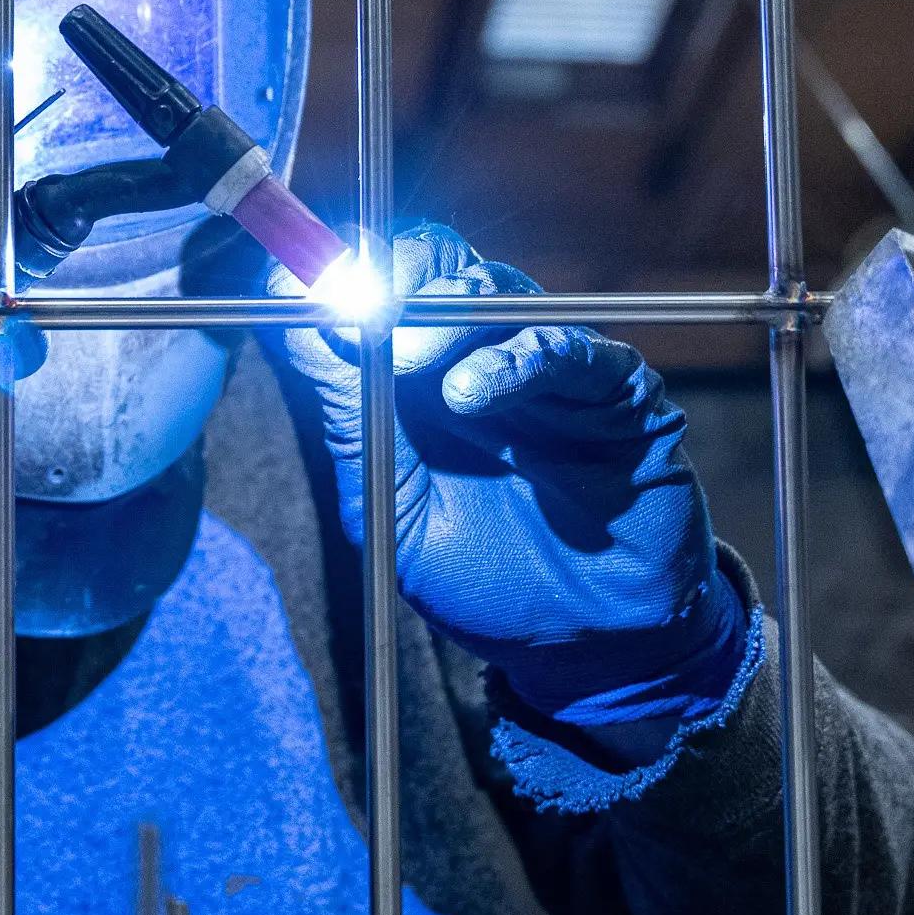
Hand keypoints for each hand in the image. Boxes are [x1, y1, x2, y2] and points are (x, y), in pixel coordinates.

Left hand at [279, 227, 750, 739]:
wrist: (589, 647)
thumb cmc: (488, 581)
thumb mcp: (392, 508)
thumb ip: (351, 419)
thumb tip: (294, 328)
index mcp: (420, 379)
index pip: (378, 288)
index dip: (337, 277)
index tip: (295, 292)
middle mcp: (484, 355)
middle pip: (437, 267)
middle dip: (393, 280)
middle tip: (362, 323)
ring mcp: (552, 367)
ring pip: (500, 292)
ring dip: (448, 317)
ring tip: (415, 376)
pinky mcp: (619, 390)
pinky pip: (572, 347)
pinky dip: (519, 357)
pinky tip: (477, 391)